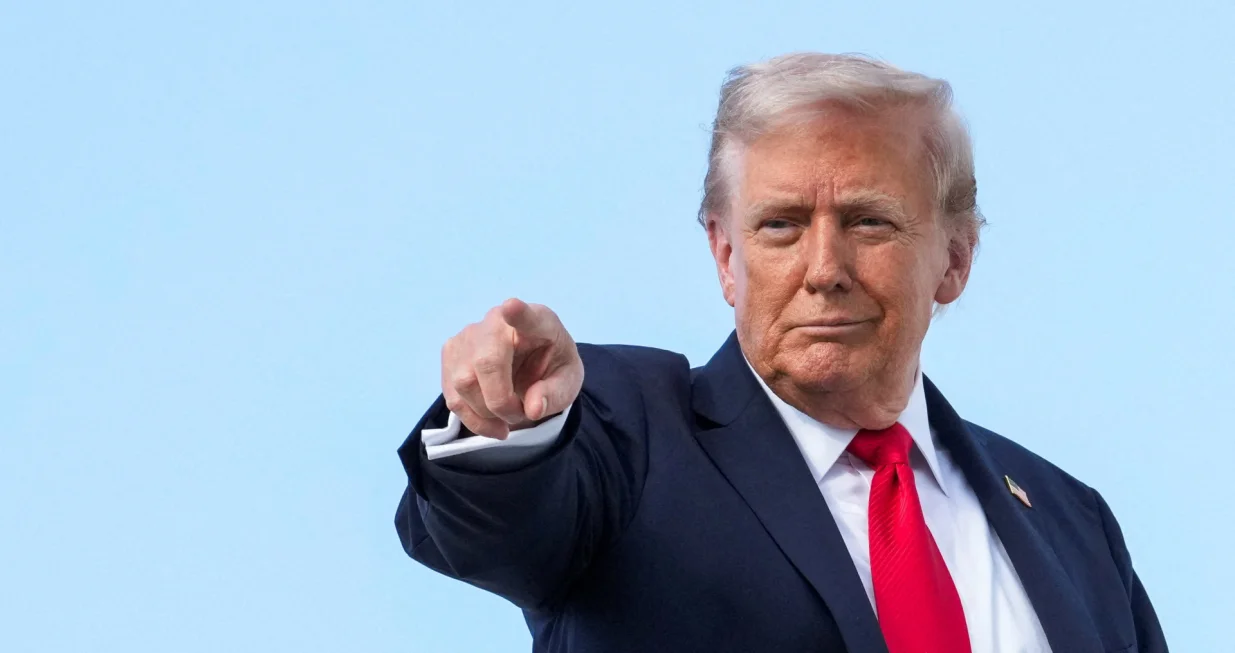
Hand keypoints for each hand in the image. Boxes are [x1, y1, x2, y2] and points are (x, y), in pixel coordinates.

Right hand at [440, 298, 583, 438]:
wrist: (532, 366)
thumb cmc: (551, 368)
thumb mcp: (567, 383)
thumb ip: (555, 393)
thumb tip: (533, 408)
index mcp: (538, 321)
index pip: (527, 316)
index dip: (518, 313)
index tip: (511, 306)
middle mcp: (498, 322)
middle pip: (486, 362)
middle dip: (500, 401)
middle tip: (519, 415)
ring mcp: (469, 336)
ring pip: (464, 382)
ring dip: (487, 413)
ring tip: (509, 417)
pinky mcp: (451, 354)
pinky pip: (454, 396)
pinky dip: (473, 419)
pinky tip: (492, 424)